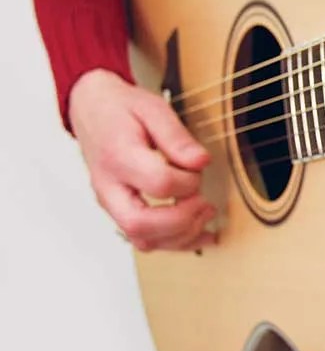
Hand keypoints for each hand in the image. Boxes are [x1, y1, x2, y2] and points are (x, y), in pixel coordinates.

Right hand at [70, 69, 216, 251]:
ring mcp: (111, 203)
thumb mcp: (153, 108)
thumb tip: (201, 162)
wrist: (91, 111)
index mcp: (118, 156)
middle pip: (140, 224)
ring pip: (141, 239)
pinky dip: (174, 242)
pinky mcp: (119, 211)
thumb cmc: (122, 109)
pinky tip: (199, 233)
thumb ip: (177, 136)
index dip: (188, 181)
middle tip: (205, 204)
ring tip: (206, 216)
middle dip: (181, 220)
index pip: (158, 183)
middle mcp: (109, 186)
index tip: (199, 168)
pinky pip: (144, 239)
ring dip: (181, 236)